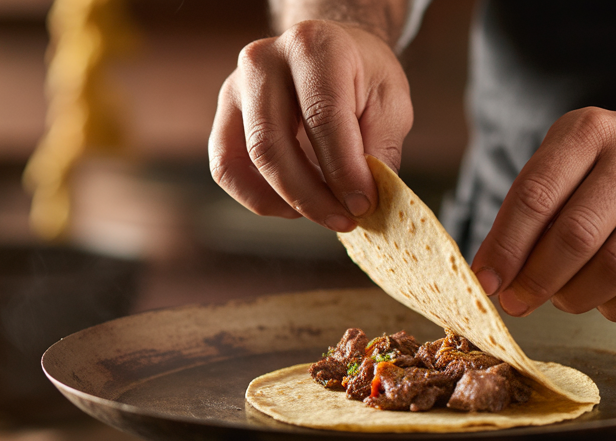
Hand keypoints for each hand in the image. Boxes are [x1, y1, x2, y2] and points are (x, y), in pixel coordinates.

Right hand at [208, 20, 412, 231]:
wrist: (331, 52)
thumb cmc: (363, 77)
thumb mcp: (390, 103)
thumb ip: (379, 149)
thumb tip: (361, 200)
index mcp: (314, 46)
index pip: (322, 117)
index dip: (343, 170)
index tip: (364, 205)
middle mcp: (264, 60)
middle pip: (272, 144)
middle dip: (310, 196)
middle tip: (345, 220)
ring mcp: (236, 86)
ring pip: (246, 161)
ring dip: (286, 201)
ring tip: (324, 212)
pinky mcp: (225, 114)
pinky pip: (227, 169)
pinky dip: (260, 198)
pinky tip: (294, 205)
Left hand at [470, 107, 615, 321]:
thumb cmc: (607, 176)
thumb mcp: (564, 169)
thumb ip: (527, 213)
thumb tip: (490, 276)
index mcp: (590, 130)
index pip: (535, 195)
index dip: (505, 246)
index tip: (486, 283)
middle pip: (576, 235)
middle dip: (538, 280)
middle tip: (519, 302)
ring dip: (576, 297)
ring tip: (562, 299)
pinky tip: (603, 302)